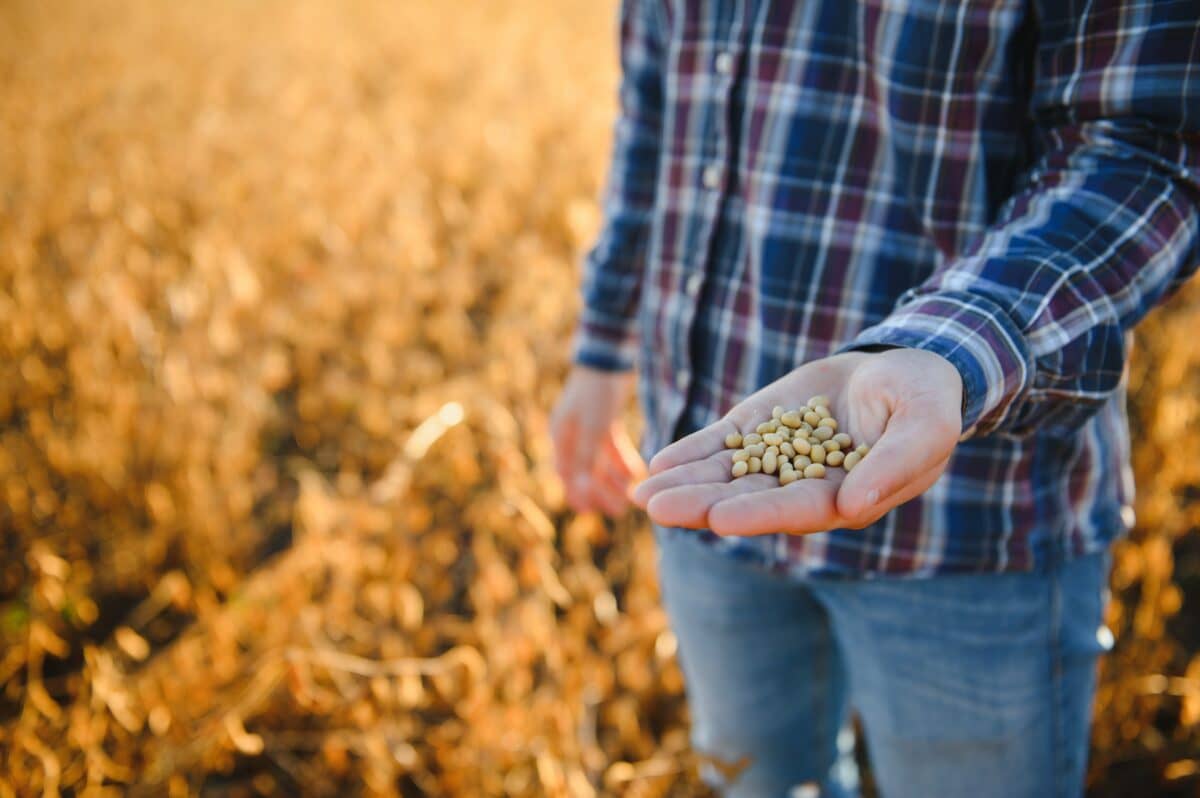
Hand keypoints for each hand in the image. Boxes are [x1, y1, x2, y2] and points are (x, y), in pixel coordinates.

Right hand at [550, 365, 646, 515]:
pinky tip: (637, 472)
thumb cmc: (597, 392)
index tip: (593, 513)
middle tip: (620, 510)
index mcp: (561, 437)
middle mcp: (572, 434)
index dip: (579, 495)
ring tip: (632, 494)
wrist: (610, 355)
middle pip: (584, 470)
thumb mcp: (592, 428)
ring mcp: (588, 426)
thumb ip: (585, 460)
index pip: (567, 475)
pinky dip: (621, 460)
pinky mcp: (605, 419)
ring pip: (599, 460)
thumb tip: (579, 493)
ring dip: (613, 479)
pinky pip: (611, 447)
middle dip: (600, 491)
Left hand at [632, 349, 962, 535]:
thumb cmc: (926, 400)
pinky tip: (659, 463)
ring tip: (642, 493)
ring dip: (685, 484)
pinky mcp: (760, 426)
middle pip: (748, 497)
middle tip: (658, 508)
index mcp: (846, 495)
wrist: (904, 367)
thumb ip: (896, 463)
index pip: (797, 509)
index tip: (719, 519)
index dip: (759, 513)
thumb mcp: (926, 424)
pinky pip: (721, 442)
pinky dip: (692, 452)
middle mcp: (804, 484)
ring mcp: (777, 455)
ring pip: (726, 474)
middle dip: (702, 504)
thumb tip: (853, 506)